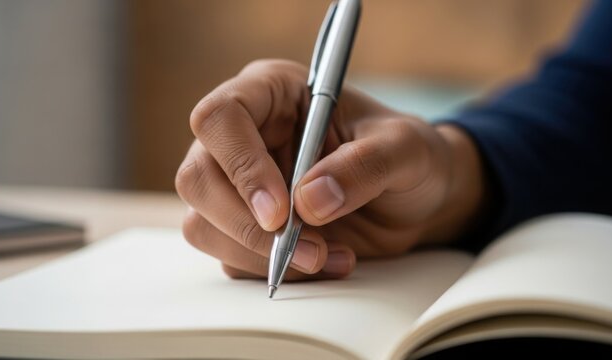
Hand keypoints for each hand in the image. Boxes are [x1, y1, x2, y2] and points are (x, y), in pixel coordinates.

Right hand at [176, 59, 485, 280]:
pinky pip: (230, 256)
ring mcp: (238, 184)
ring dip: (259, 255)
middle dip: (247, 225)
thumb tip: (309, 201)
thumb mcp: (406, 149)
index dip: (242, 166)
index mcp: (272, 93)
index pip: (220, 118)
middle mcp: (245, 136)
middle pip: (197, 178)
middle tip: (307, 248)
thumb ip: (365, 165)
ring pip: (203, 224)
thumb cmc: (407, 156)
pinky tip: (324, 262)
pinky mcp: (245, 225)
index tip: (282, 211)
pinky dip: (272, 271)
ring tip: (327, 256)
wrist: (414, 199)